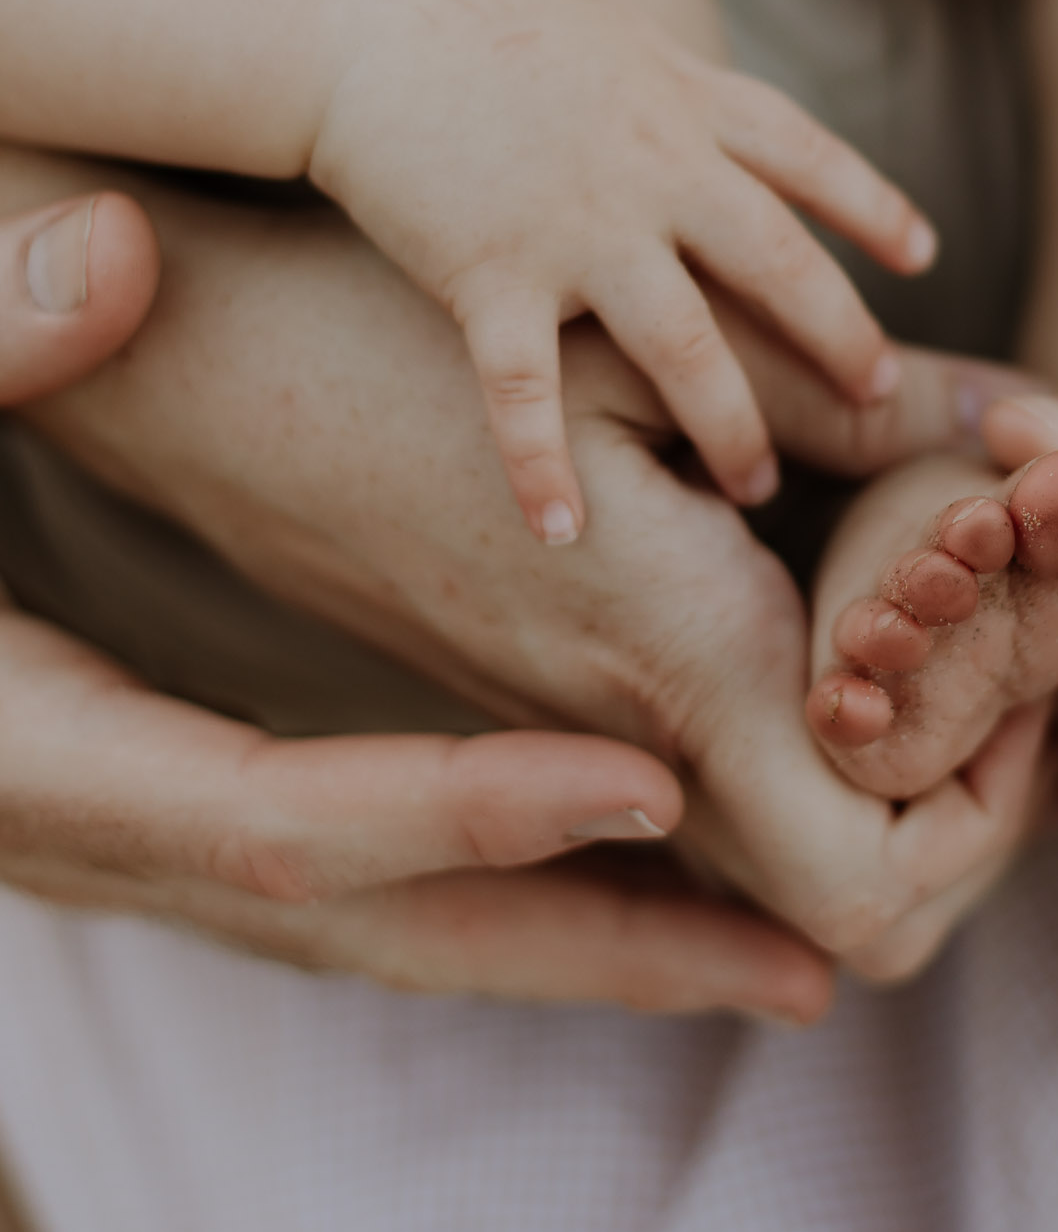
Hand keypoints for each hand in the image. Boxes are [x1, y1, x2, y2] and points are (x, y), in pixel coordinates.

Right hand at [0, 176, 830, 1018]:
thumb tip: (107, 258)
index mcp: (65, 757)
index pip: (286, 820)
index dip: (465, 811)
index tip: (645, 785)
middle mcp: (128, 838)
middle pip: (392, 931)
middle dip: (605, 954)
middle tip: (810, 972)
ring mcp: (165, 847)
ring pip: (407, 931)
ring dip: (590, 943)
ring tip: (776, 953)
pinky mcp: (197, 820)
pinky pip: (390, 898)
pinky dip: (523, 895)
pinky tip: (636, 856)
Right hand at [312, 0, 935, 540]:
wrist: (353, 9)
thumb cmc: (470, 8)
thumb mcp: (608, 30)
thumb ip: (676, 89)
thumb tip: (731, 119)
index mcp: (684, 101)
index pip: (810, 157)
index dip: (871, 207)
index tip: (922, 253)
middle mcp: (654, 167)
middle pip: (779, 263)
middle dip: (839, 335)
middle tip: (883, 395)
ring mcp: (577, 226)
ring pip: (688, 348)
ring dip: (731, 426)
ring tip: (759, 489)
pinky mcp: (490, 273)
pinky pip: (527, 393)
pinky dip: (543, 466)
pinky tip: (562, 530)